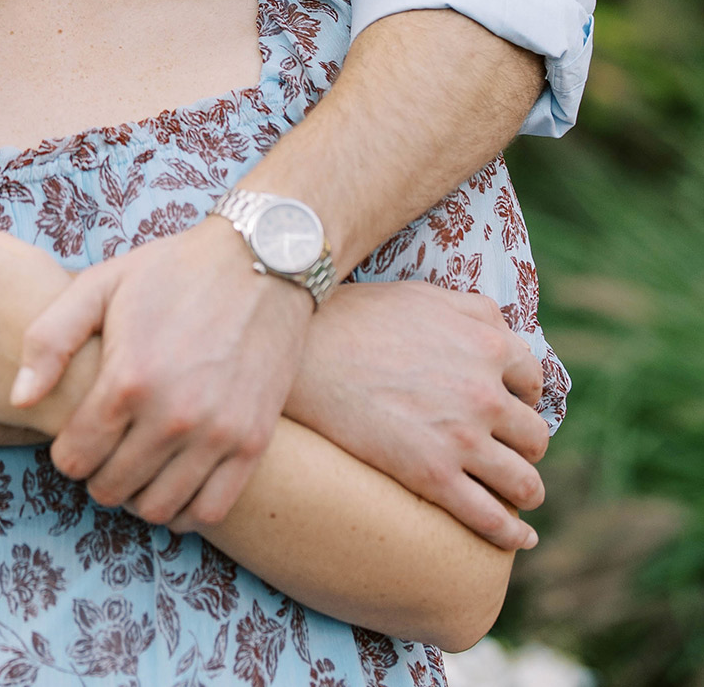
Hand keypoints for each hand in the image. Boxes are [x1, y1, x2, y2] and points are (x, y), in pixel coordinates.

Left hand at [14, 215, 311, 525]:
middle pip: (112, 487)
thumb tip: (19, 399)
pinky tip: (172, 484)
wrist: (259, 261)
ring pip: (158, 508)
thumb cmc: (170, 271)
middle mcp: (173, 415)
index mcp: (128, 378)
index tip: (74, 436)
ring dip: (136, 497)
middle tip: (102, 451)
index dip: (66, 453)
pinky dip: (184, 512)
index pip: (75, 457)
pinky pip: (211, 510)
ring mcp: (218, 433)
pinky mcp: (253, 442)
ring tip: (134, 467)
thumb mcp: (99, 285)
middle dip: (96, 475)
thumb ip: (49, 341)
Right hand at [288, 280, 547, 550]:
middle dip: (524, 445)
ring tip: (514, 495)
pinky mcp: (433, 476)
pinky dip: (513, 533)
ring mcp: (461, 438)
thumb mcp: (420, 295)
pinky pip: (492, 518)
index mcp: (486, 344)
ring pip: (524, 482)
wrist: (299, 354)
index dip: (522, 396)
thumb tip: (502, 329)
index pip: (532, 381)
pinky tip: (520, 536)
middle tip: (504, 450)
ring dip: (525, 491)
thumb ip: (471, 309)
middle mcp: (484, 393)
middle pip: (533, 435)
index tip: (510, 408)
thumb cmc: (352, 318)